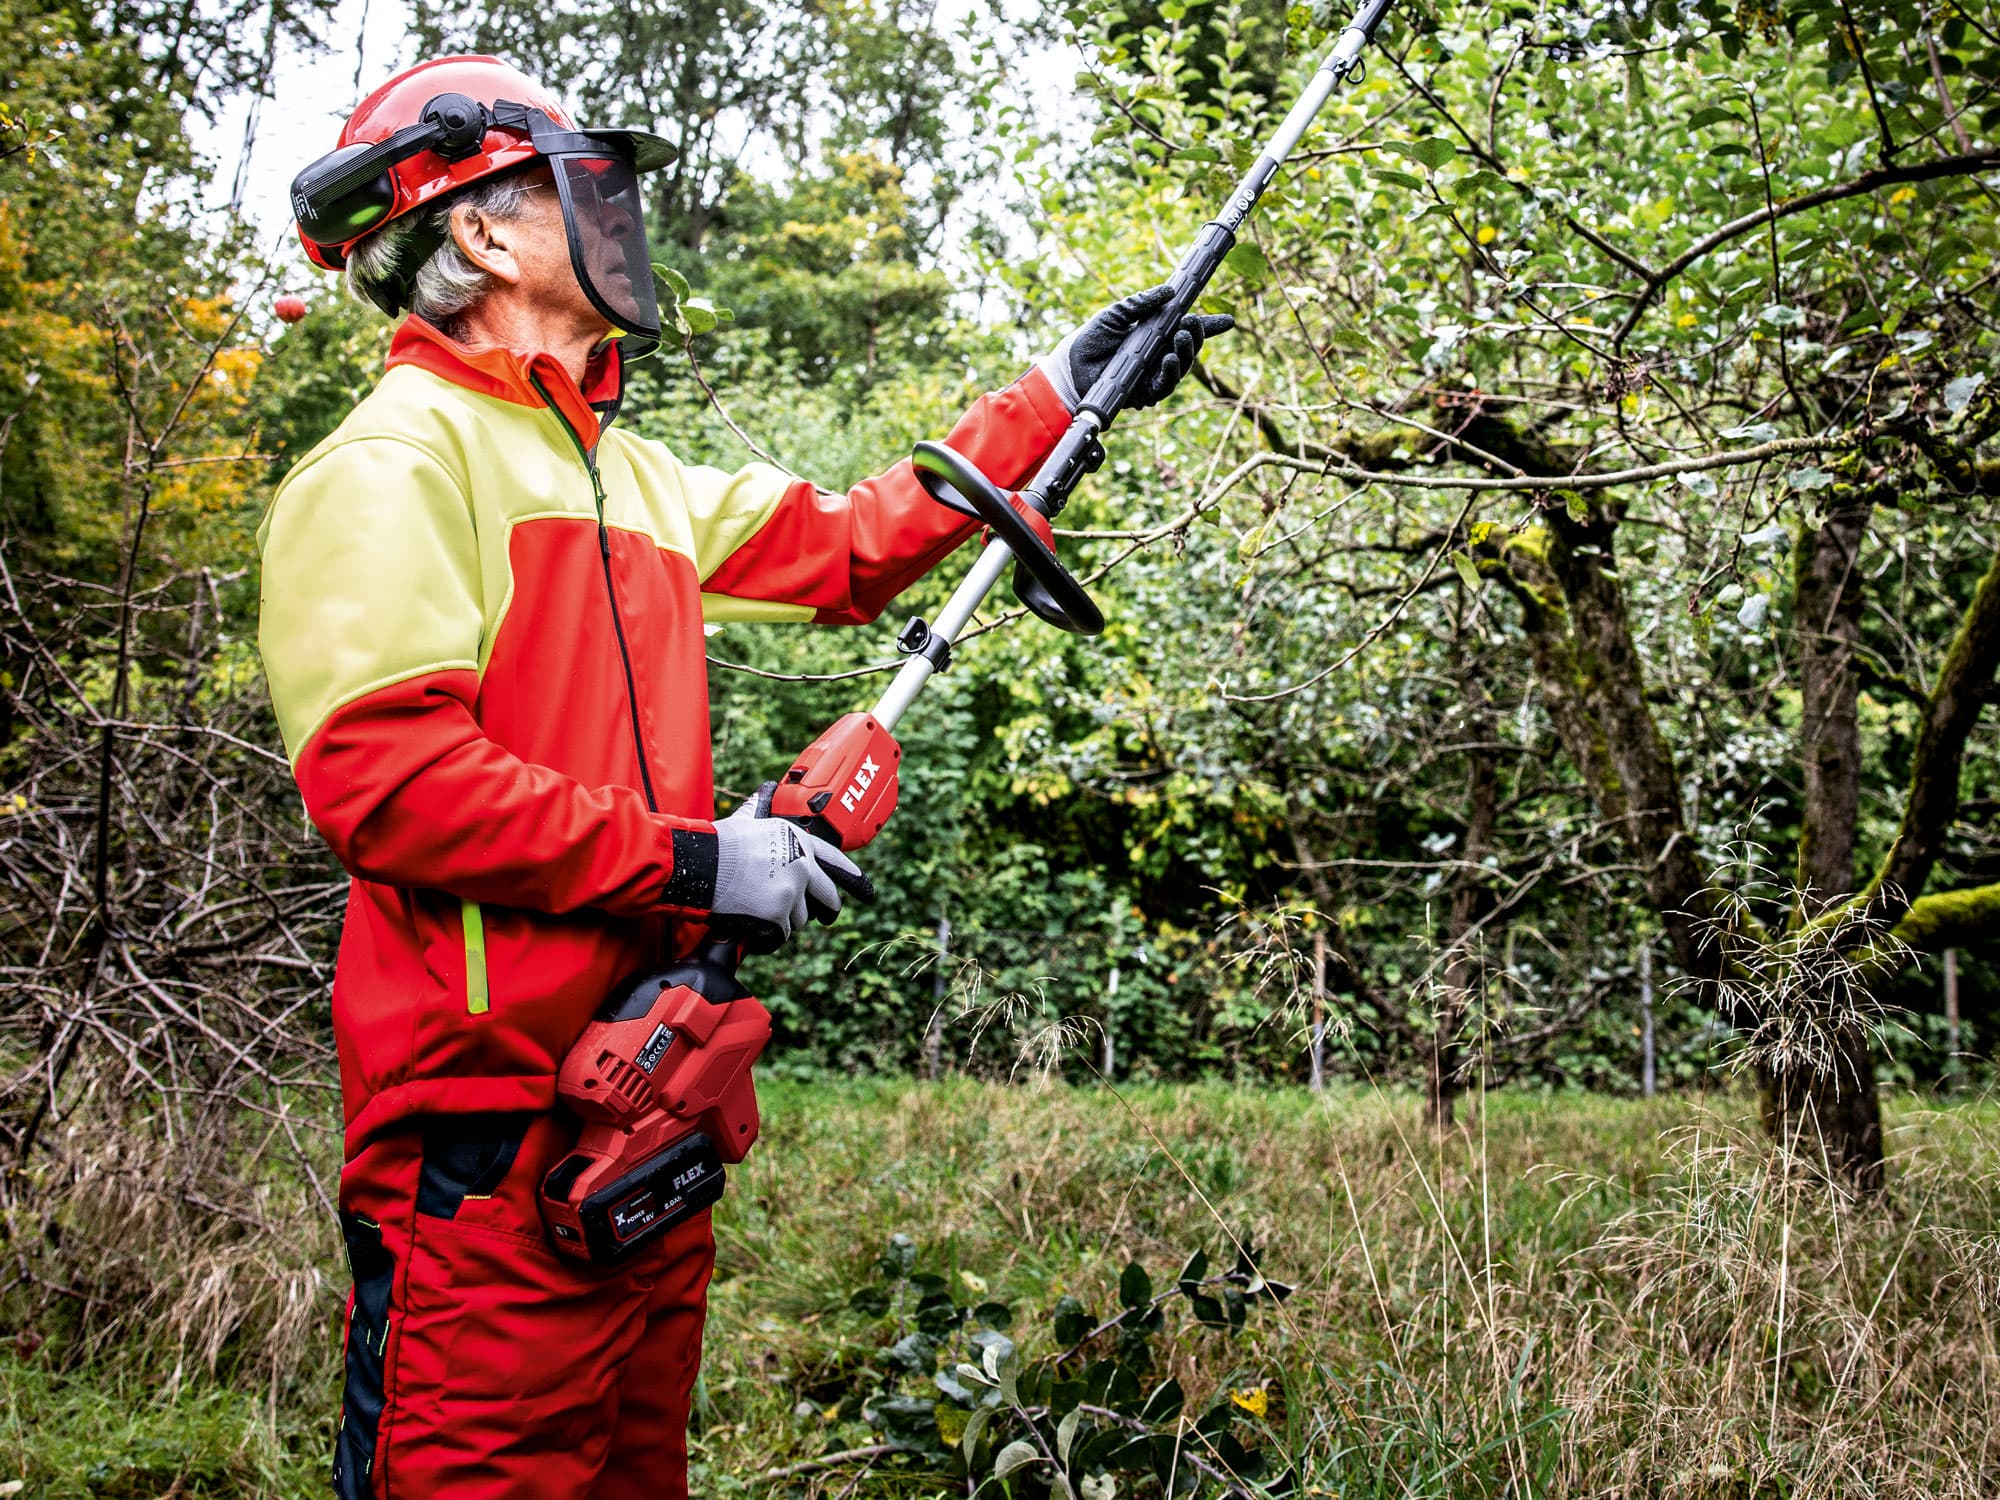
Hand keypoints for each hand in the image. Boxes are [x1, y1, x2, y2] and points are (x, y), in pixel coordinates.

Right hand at [708, 783, 872, 953]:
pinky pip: (781, 935)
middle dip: (828, 909)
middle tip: (827, 916)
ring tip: (759, 909)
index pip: (835, 860)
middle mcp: (803, 865)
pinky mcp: (779, 915)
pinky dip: (768, 937)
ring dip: (784, 920)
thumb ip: (763, 811)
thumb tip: (765, 790)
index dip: (852, 876)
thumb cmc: (719, 842)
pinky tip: (753, 927)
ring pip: (800, 918)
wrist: (701, 862)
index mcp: (799, 841)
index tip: (866, 891)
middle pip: (828, 896)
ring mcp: (793, 891)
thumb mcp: (749, 819)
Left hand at [1049, 284, 1234, 411]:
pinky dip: (1170, 372)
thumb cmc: (1093, 338)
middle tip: (1192, 325)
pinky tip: (1168, 359)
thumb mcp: (1116, 313)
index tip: (1228, 320)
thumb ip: (1140, 302)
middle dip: (1198, 336)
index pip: (1188, 328)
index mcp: (1157, 333)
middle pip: (1190, 348)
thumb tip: (1169, 291)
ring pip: (1182, 367)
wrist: (1072, 365)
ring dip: (1187, 352)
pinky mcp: (1145, 392)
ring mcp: (1154, 374)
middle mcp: (1160, 354)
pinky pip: (1165, 385)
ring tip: (1183, 337)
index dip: (1209, 326)